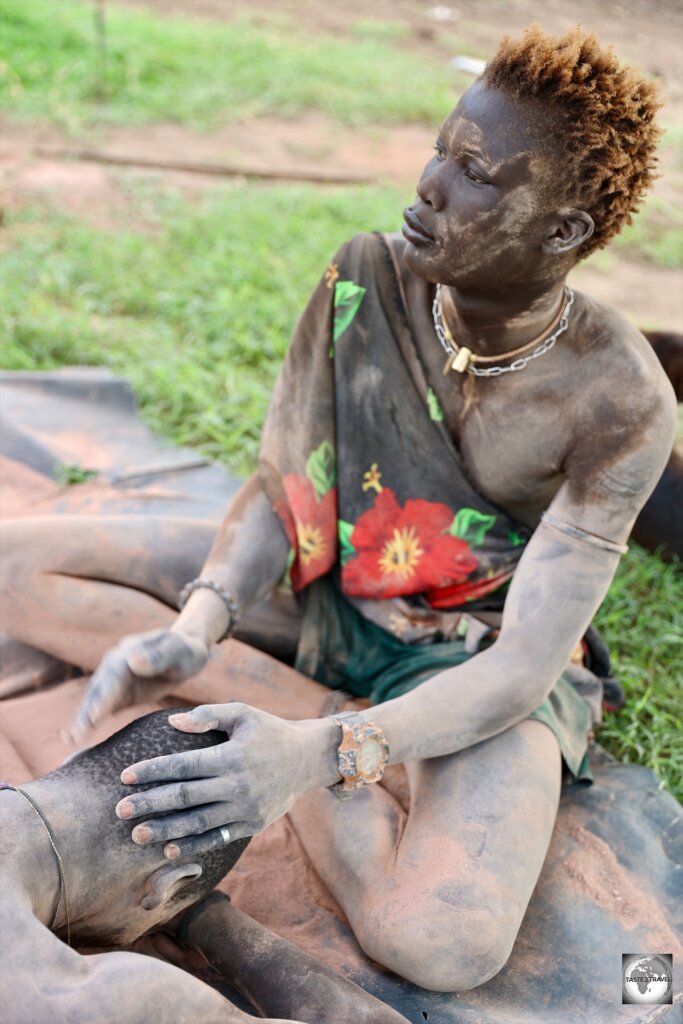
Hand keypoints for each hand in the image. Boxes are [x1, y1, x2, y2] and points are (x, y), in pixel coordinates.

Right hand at [68, 627, 209, 742]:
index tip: (96, 714)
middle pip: (99, 688)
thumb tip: (132, 661)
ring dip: (82, 718)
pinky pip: (101, 707)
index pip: (115, 675)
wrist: (185, 651)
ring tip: (70, 739)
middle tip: (76, 734)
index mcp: (130, 651)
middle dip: (87, 711)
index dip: (106, 695)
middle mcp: (116, 664)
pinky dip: (88, 720)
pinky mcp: (118, 692)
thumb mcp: (178, 650)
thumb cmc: (185, 650)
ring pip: (95, 699)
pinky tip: (73, 737)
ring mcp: (114, 678)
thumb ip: (158, 655)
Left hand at [114, 703, 339, 858]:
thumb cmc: (270, 731)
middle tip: (119, 810)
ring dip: (165, 830)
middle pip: (185, 797)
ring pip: (197, 823)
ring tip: (136, 834)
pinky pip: (217, 838)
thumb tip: (172, 721)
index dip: (153, 771)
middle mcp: (237, 785)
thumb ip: (208, 715)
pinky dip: (193, 846)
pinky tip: (169, 850)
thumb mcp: (243, 713)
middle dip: (150, 803)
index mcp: (231, 756)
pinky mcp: (251, 825)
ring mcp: (245, 809)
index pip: (183, 765)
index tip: (126, 776)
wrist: (308, 759)